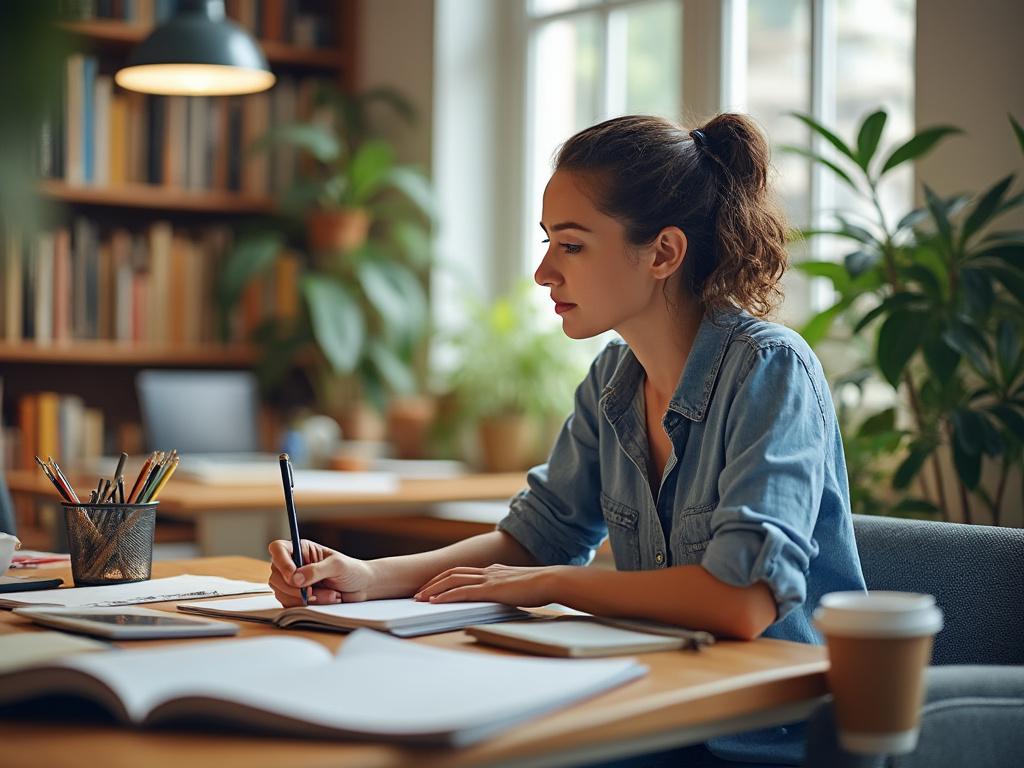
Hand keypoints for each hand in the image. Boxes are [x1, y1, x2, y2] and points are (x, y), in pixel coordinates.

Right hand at [268, 539, 373, 606]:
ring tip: (329, 594)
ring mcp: (293, 582)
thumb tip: (295, 578)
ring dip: (305, 598)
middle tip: (312, 591)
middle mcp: (294, 565)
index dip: (281, 562)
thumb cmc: (351, 570)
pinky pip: (290, 605)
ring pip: (282, 593)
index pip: (278, 549)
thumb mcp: (337, 566)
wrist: (362, 587)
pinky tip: (325, 599)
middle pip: (275, 576)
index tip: (293, 576)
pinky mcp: (297, 597)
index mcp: (302, 549)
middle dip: (294, 588)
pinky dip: (308, 605)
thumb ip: (316, 570)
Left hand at [414, 564, 563, 606]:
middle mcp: (488, 571)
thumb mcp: (520, 587)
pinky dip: (445, 596)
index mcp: (494, 571)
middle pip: (452, 573)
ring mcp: (488, 579)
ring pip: (452, 580)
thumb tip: (504, 597)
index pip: (463, 572)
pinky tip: (435, 602)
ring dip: (434, 589)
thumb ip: (508, 591)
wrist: (552, 581)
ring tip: (420, 598)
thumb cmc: (541, 587)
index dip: (445, 578)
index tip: (433, 587)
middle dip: (433, 582)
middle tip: (419, 592)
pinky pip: (461, 592)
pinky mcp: (490, 589)